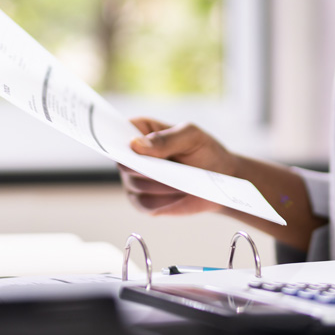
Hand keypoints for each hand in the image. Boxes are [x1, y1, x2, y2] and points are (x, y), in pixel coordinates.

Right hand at [119, 117, 236, 216]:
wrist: (219, 178)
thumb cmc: (203, 150)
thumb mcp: (191, 137)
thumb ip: (165, 139)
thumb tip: (135, 145)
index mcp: (139, 130)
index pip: (116, 132)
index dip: (115, 139)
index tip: (128, 146)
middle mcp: (131, 156)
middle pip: (124, 163)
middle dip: (147, 167)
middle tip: (169, 167)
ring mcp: (134, 180)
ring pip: (136, 185)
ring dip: (162, 185)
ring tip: (183, 180)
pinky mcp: (143, 202)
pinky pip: (146, 204)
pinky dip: (165, 201)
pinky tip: (180, 194)